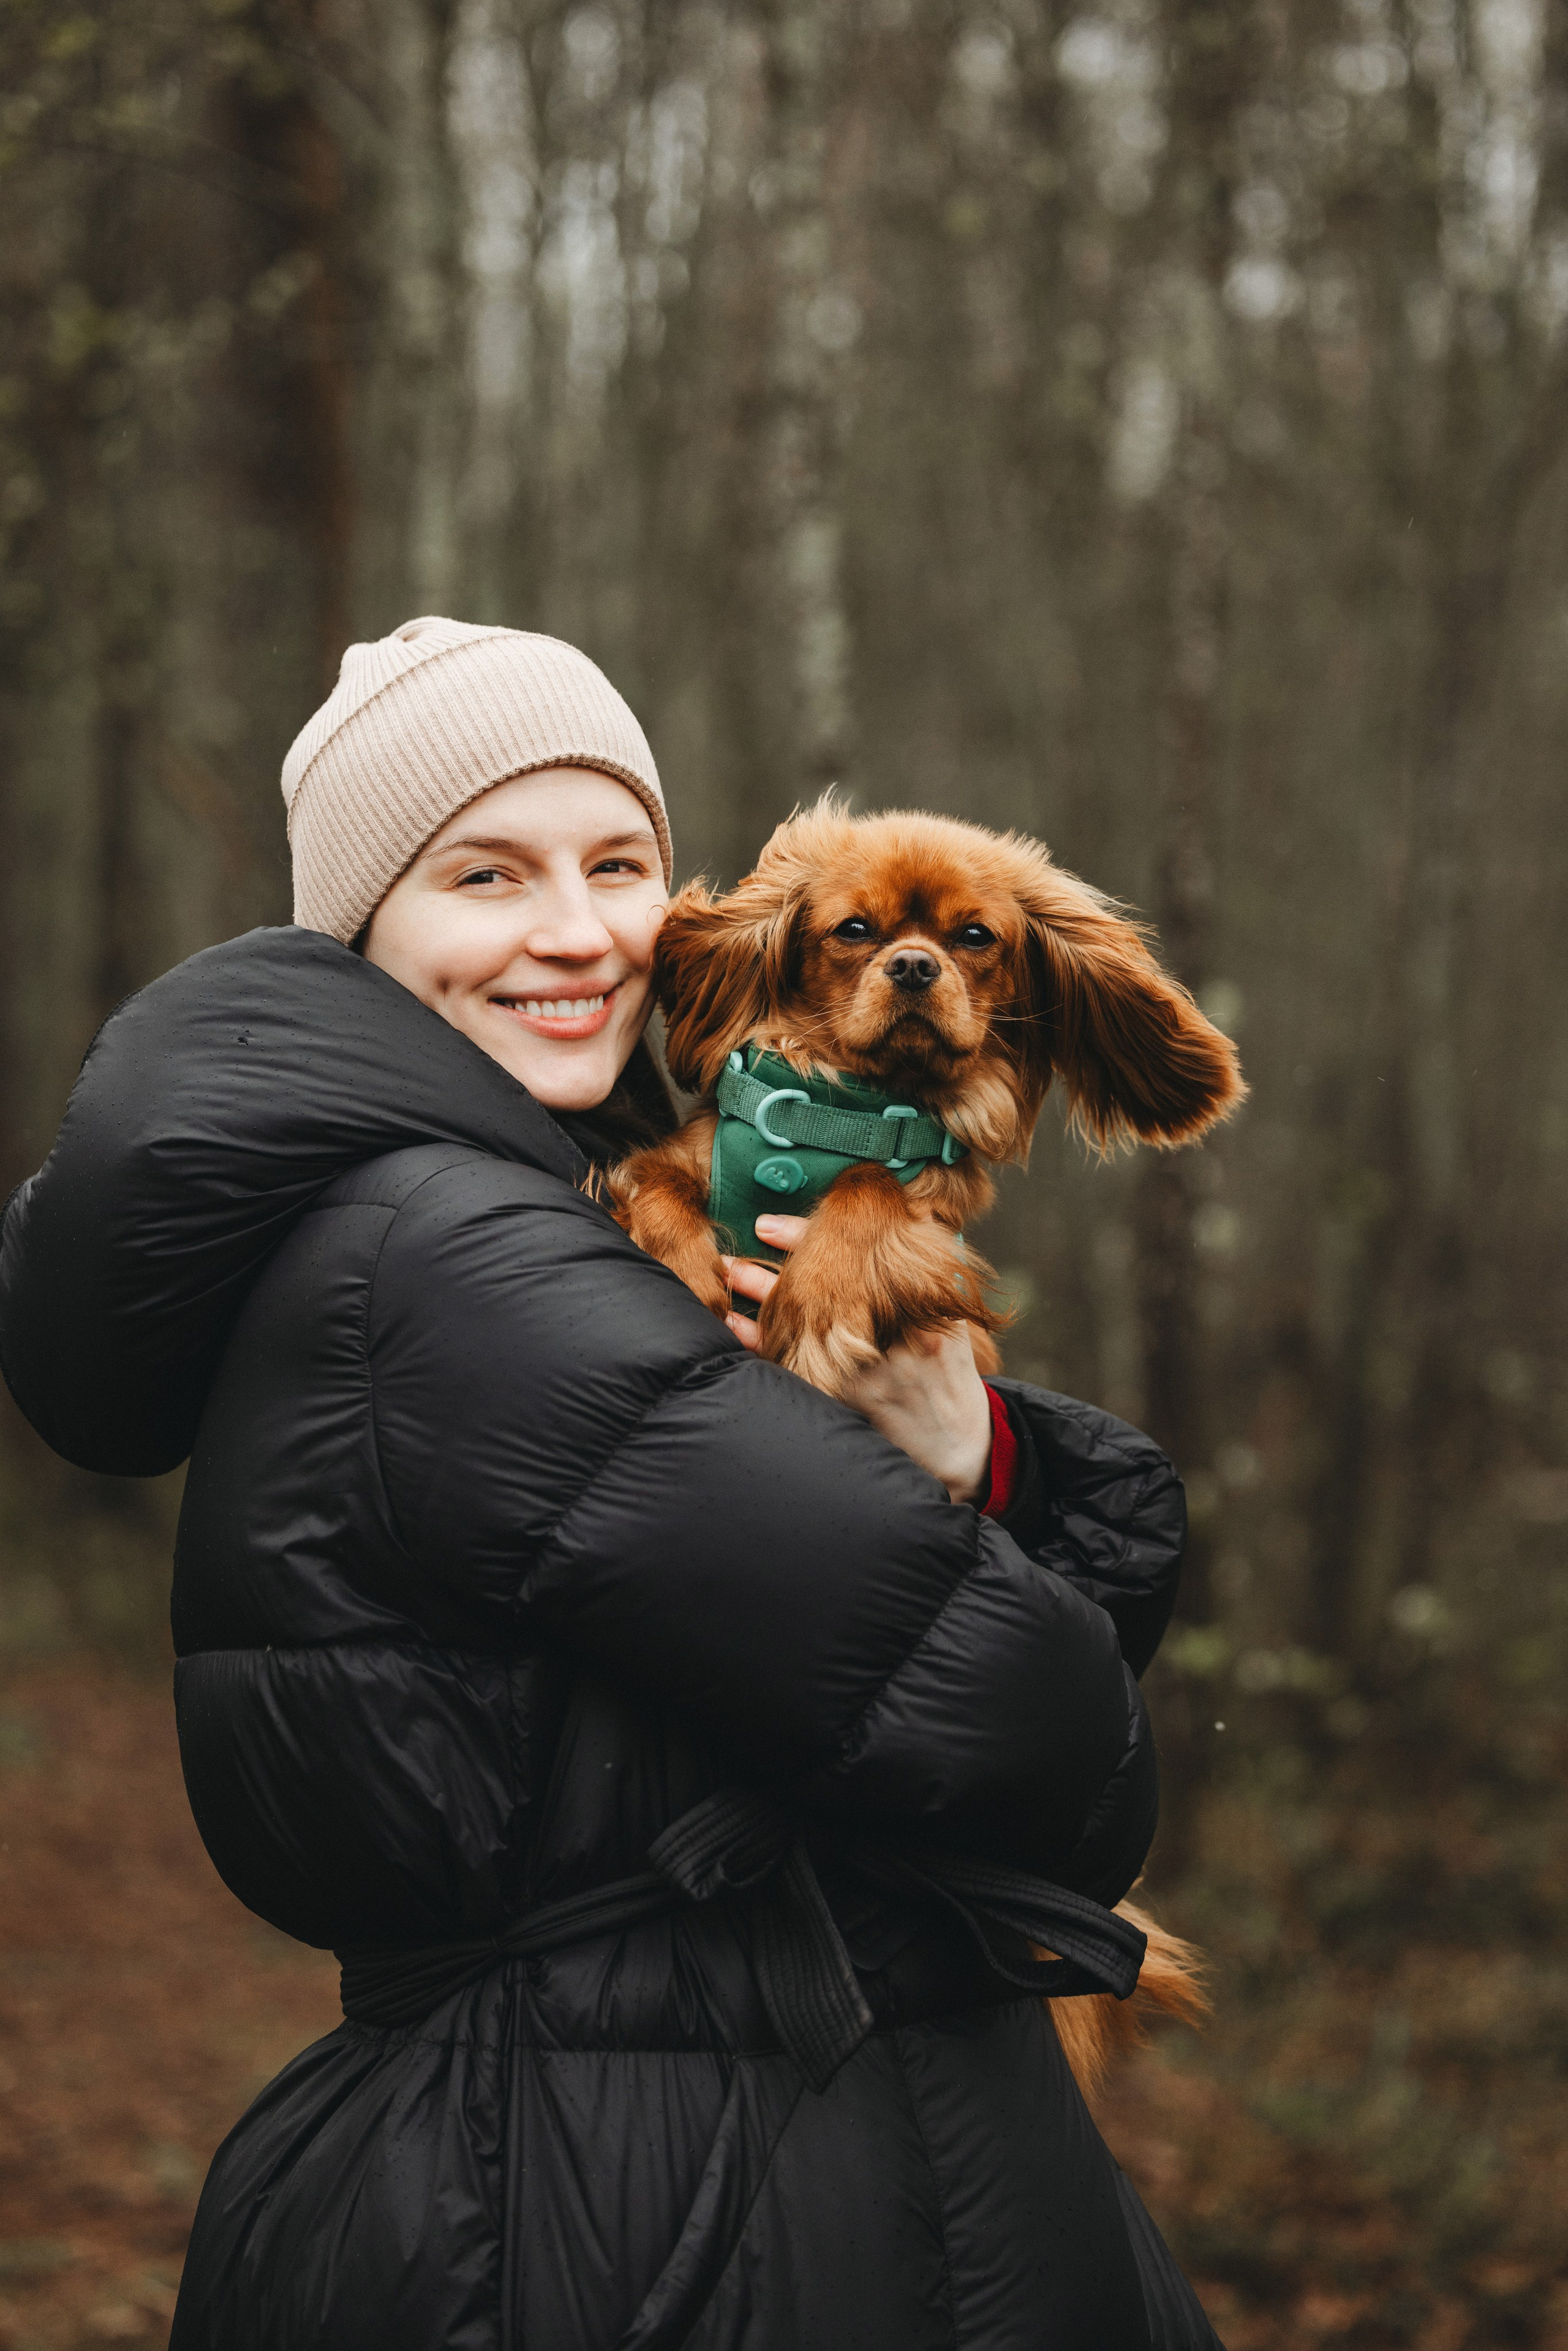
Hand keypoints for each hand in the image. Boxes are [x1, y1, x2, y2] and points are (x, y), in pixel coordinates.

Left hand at [723, 1214, 994, 1505]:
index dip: (804, 1237)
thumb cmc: (950, 1371)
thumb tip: (887, 1221)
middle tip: (729, 1251)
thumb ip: (927, 1271)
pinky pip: (790, 1365)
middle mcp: (888, 1339)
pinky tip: (734, 1327)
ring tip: (725, 1274)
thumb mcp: (952, 1316)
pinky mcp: (843, 1401)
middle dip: (768, 1271)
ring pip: (796, 1327)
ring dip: (758, 1300)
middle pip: (815, 1293)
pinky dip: (759, 1345)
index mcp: (918, 1309)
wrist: (957, 1443)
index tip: (768, 1225)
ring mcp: (861, 1373)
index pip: (852, 1261)